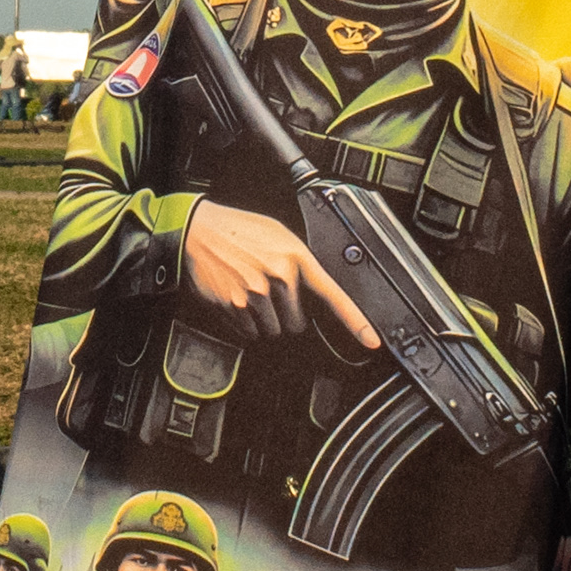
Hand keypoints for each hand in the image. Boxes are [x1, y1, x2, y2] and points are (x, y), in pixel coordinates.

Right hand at [182, 200, 381, 351]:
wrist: (198, 230)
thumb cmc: (239, 231)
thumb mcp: (279, 235)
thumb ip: (299, 262)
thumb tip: (315, 290)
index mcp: (296, 257)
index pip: (333, 295)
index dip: (356, 322)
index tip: (372, 340)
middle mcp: (278, 277)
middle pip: (297, 324)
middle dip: (287, 315)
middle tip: (270, 293)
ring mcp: (255, 294)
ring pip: (273, 331)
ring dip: (266, 321)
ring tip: (252, 293)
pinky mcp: (233, 307)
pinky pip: (250, 332)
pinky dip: (246, 324)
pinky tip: (239, 299)